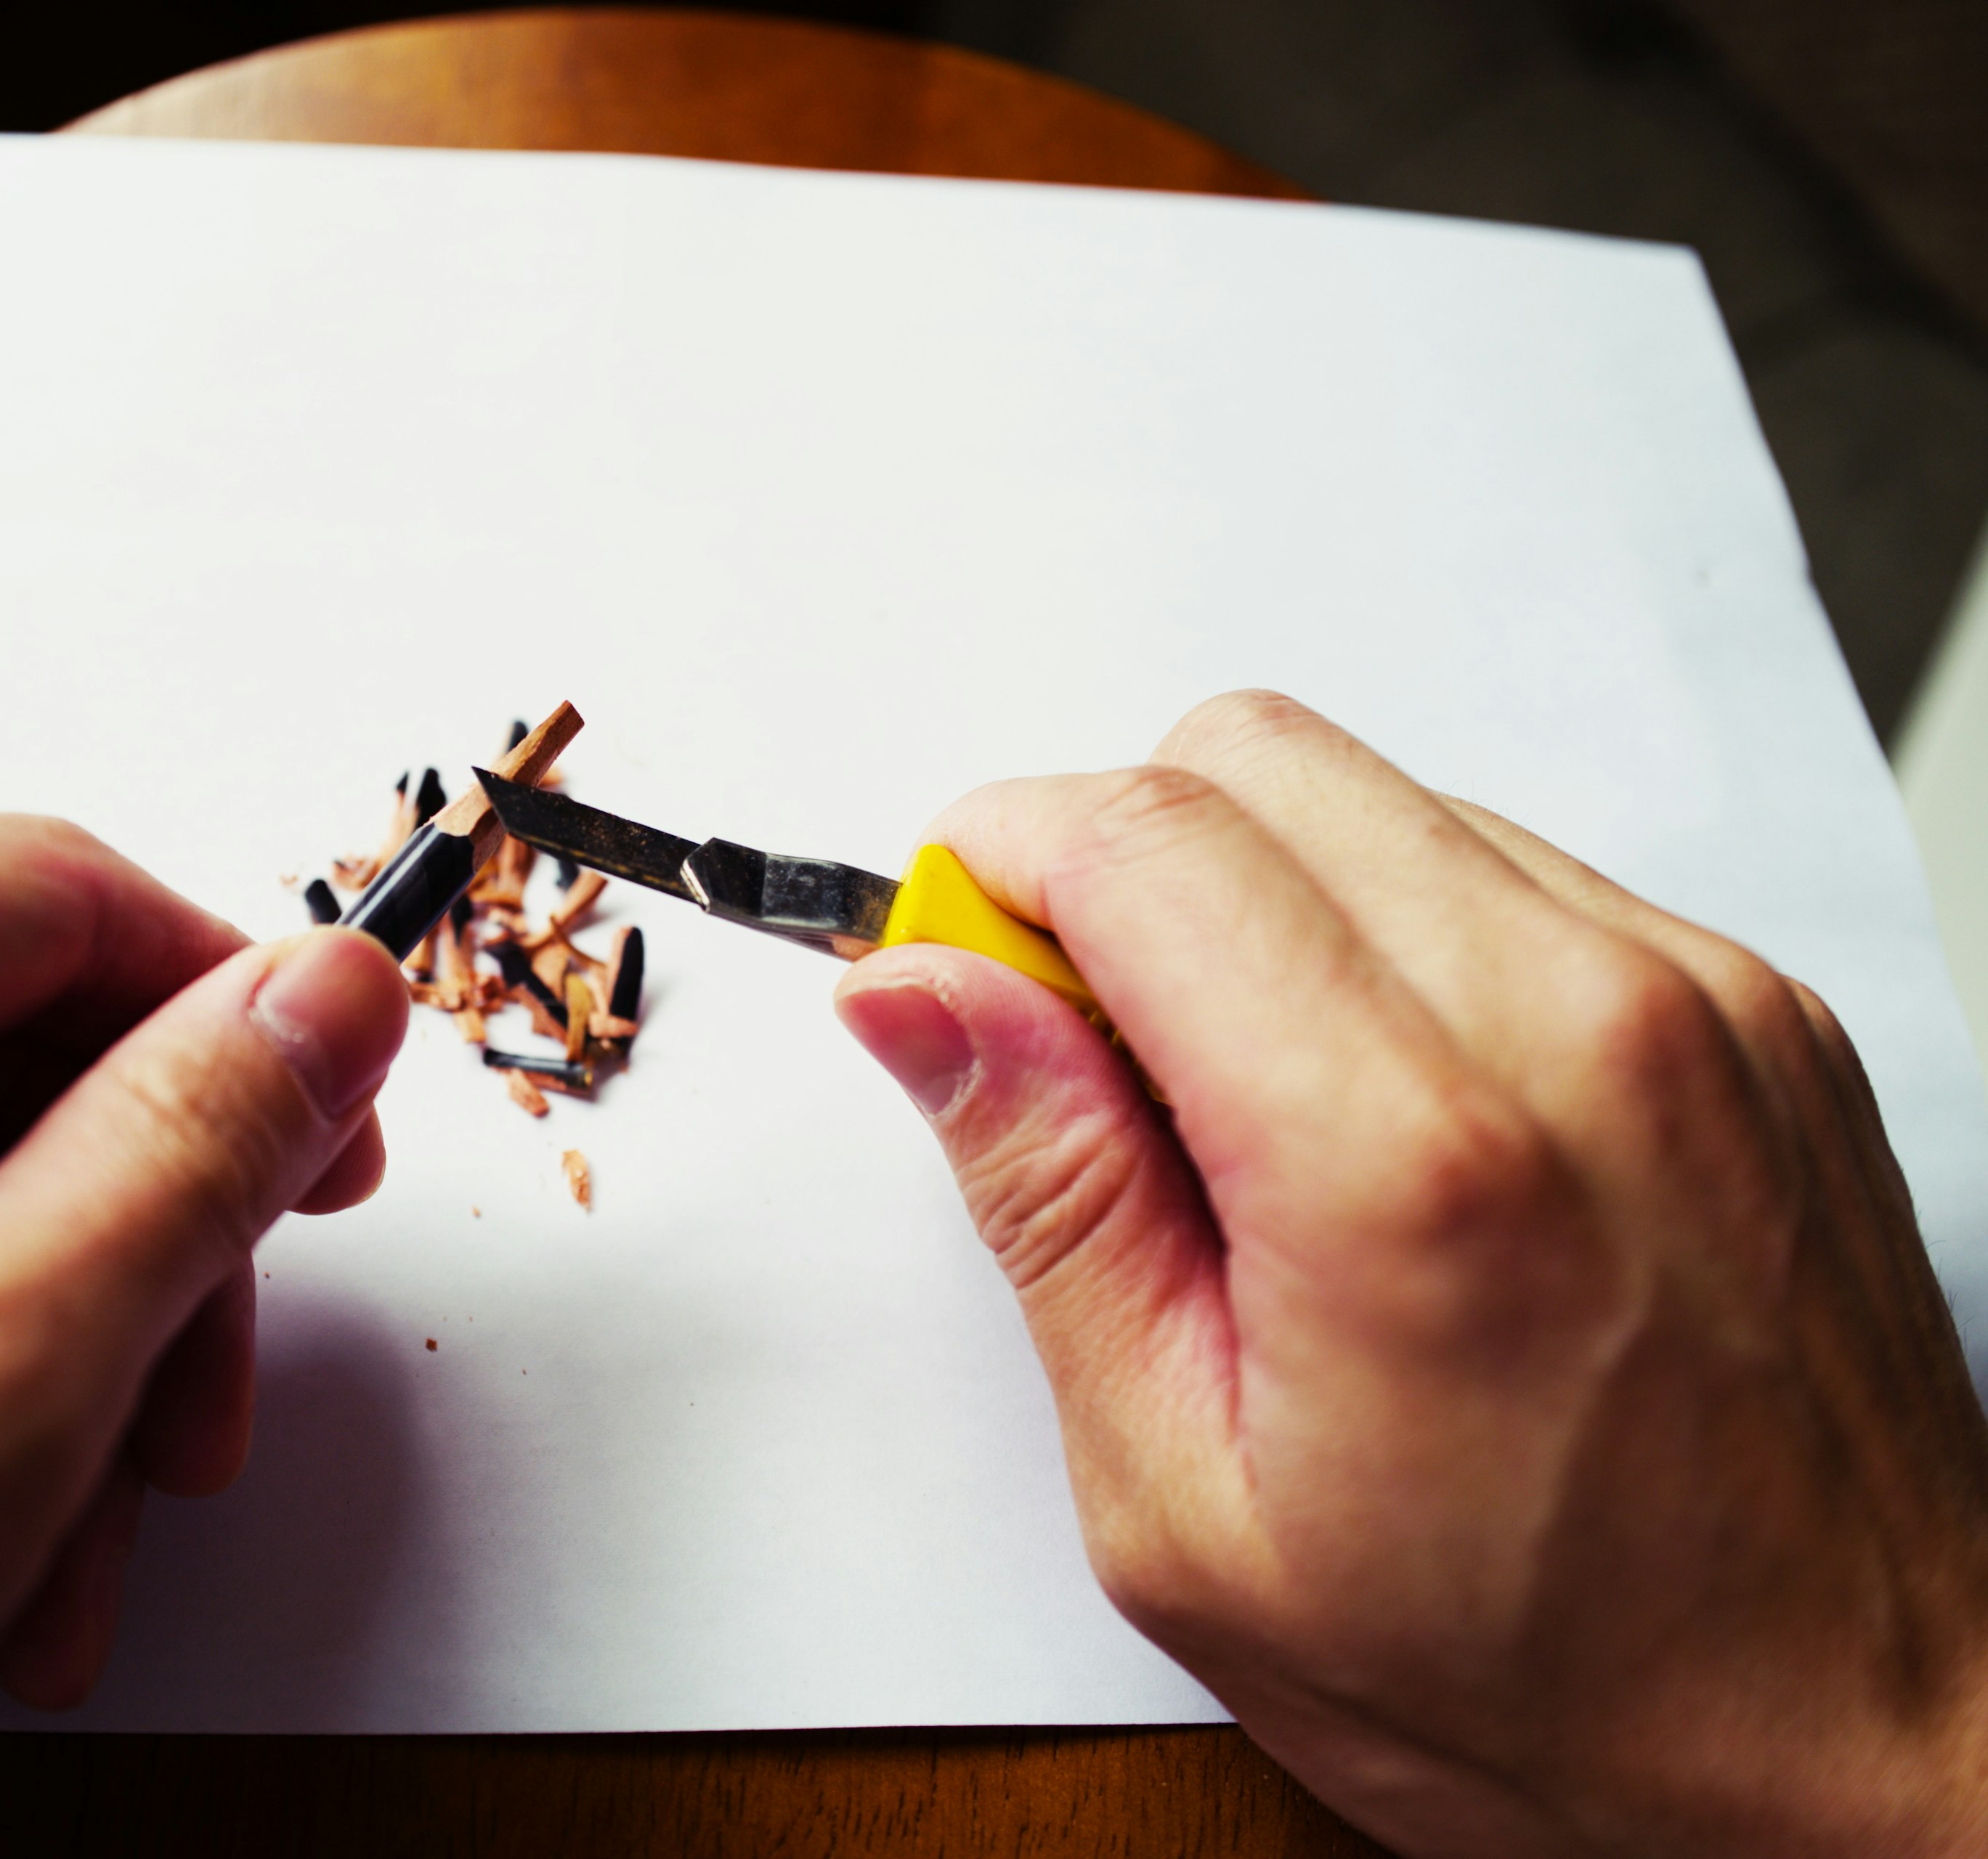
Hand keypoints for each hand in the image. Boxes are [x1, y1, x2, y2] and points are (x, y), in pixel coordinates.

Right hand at [836, 693, 1987, 1857]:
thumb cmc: (1554, 1684)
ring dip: (1257, 902)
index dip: (995, 868)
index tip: (954, 963)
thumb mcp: (1192, 1504)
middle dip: (1113, 862)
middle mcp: (1581, 1030)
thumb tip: (928, 999)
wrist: (1865, 1746)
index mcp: (1410, 1162)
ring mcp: (1696, 1001)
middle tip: (1088, 1055)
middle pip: (1248, 758)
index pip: (1141, 842)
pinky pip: (1504, 866)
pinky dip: (1394, 939)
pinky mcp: (1757, 1010)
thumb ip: (1052, 1203)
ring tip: (1256, 1122)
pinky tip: (1390, 1117)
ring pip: (1374, 794)